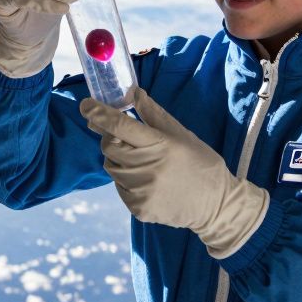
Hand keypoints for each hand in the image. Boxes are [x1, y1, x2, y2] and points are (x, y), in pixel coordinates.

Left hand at [81, 88, 269, 257]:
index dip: (98, 113)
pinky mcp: (139, 208)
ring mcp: (141, 191)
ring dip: (118, 159)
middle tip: (126, 138)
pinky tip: (147, 180)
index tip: (85, 104)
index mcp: (160, 145)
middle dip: (111, 137)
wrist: (216, 205)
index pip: (119, 126)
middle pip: (109, 145)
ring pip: (111, 166)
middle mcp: (147, 169)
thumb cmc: (201, 163)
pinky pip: (119, 187)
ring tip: (142, 161)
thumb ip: (154, 114)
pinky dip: (126, 179)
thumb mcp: (182, 133)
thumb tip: (133, 92)